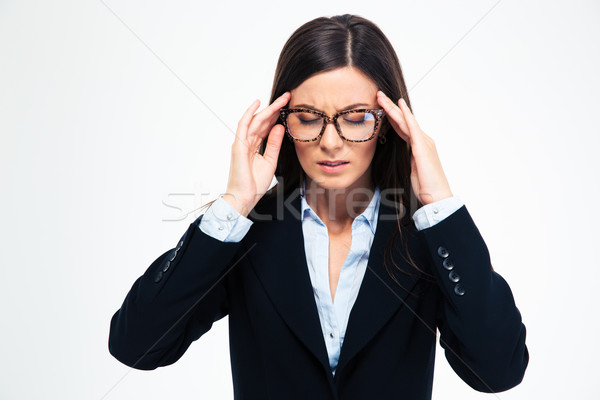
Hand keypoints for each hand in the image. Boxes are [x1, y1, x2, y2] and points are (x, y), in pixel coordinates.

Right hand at [223, 91, 290, 215]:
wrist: (245, 197)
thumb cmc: (254, 183)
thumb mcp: (270, 161)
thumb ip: (274, 144)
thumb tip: (279, 127)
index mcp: (254, 147)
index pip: (266, 127)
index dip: (277, 116)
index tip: (288, 107)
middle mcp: (247, 142)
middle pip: (262, 121)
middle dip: (275, 108)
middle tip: (287, 97)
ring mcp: (242, 142)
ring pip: (256, 121)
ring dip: (268, 109)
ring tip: (280, 99)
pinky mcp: (238, 145)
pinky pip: (243, 126)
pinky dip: (249, 114)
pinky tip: (257, 105)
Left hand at [376, 91, 452, 204]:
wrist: (437, 197)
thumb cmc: (426, 186)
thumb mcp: (412, 170)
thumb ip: (408, 160)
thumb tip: (402, 157)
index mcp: (418, 146)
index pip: (402, 127)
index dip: (392, 116)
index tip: (380, 106)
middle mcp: (422, 140)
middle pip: (403, 120)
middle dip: (390, 107)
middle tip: (378, 94)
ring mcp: (423, 142)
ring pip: (405, 120)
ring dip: (393, 107)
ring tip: (381, 97)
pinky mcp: (422, 147)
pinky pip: (412, 127)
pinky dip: (406, 115)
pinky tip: (399, 105)